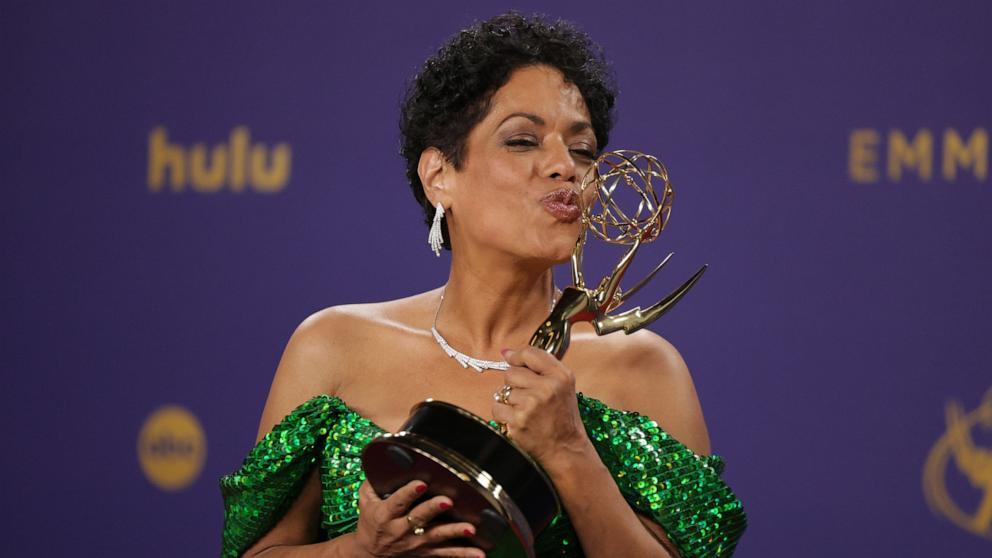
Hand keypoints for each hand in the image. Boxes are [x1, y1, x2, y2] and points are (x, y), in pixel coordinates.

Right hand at [352, 480, 482, 557]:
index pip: (398, 502)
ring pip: (437, 537)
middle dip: (434, 509)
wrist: (369, 552)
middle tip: (447, 501)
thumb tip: (386, 456)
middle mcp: (401, 530)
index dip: (409, 492)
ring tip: (470, 528)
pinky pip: (447, 554)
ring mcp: (416, 542)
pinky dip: (463, 554)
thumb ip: (374, 481)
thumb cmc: (371, 521)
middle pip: (419, 518)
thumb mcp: (366, 499)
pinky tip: (479, 553)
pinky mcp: (426, 552)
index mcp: (386, 514)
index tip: (421, 483)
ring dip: (455, 532)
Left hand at [491, 347, 593, 467]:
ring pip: (503, 391)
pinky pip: (497, 407)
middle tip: (529, 396)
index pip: (530, 353)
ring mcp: (531, 405)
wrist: (565, 448)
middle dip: (515, 383)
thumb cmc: (563, 417)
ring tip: (526, 410)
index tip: (511, 358)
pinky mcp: (517, 421)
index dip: (516, 355)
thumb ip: (540, 366)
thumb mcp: (563, 385)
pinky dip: (503, 413)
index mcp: (560, 376)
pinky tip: (517, 418)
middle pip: (511, 372)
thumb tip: (506, 352)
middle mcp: (547, 388)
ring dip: (510, 400)